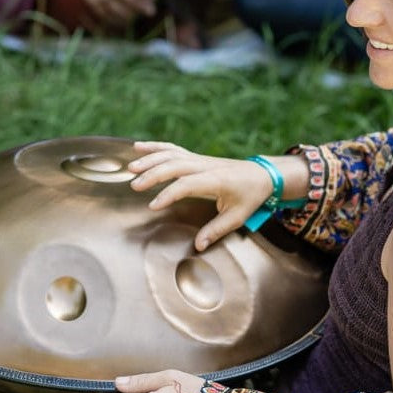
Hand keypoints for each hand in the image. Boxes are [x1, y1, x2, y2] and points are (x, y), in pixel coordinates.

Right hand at [128, 141, 275, 249]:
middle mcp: (205, 166)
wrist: (262, 175)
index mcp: (216, 180)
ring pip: (171, 155)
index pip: (187, 184)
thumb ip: (216, 231)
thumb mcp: (237, 217)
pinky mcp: (195, 158)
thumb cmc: (250, 196)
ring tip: (131, 168)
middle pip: (175, 165)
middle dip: (153, 174)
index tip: (153, 205)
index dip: (169, 194)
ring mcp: (199, 159)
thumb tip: (198, 246)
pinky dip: (155, 147)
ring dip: (150, 159)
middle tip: (135, 186)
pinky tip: (138, 148)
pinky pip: (172, 149)